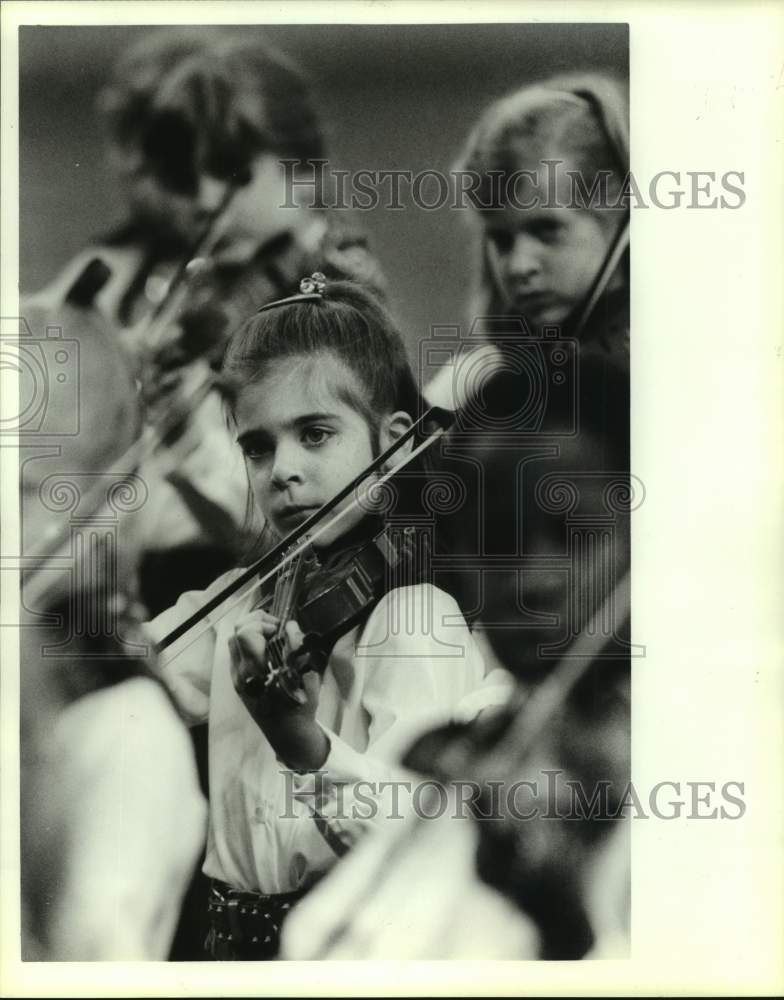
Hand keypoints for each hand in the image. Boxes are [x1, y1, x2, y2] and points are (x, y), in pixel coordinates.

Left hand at [228, 612, 328, 771]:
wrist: (288, 733)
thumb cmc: (301, 706)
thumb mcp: (307, 676)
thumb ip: (298, 648)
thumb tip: (290, 625)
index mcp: (257, 672)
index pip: (245, 634)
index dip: (262, 622)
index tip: (279, 629)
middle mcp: (241, 673)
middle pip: (235, 632)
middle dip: (256, 622)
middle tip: (275, 629)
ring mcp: (236, 677)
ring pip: (233, 640)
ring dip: (251, 632)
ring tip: (271, 637)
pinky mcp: (237, 680)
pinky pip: (237, 652)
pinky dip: (249, 643)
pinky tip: (266, 650)